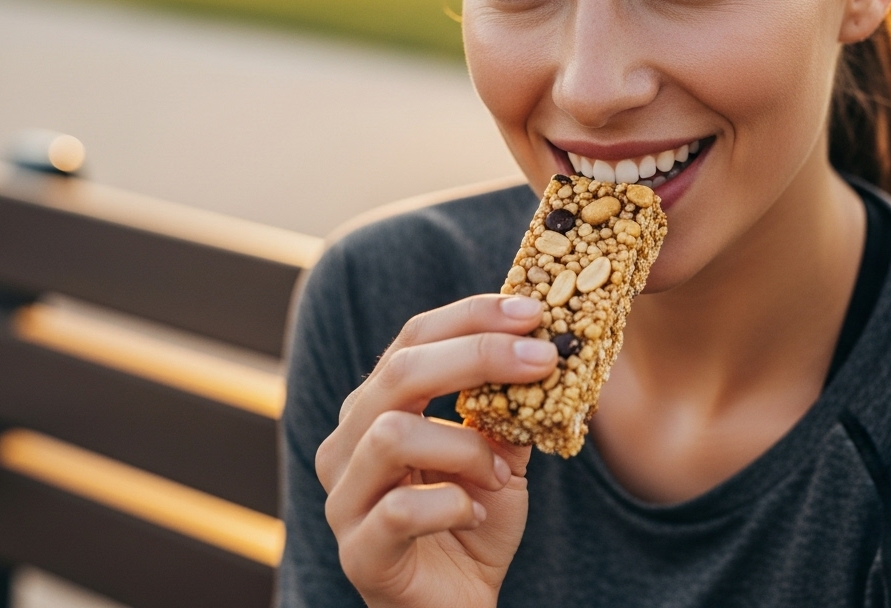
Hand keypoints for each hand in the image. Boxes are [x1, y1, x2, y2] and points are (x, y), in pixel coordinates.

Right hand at [317, 294, 556, 607]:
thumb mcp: (498, 455)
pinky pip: (402, 510)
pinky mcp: (360, 552)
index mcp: (376, 408)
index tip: (531, 312)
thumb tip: (545, 351)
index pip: (413, 340)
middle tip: (543, 360)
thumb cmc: (472, 523)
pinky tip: (477, 517)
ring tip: (500, 472)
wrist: (457, 605)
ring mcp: (346, 498)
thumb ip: (507, 410)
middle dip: (479, 356)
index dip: (471, 317)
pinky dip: (455, 506)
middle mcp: (348, 444)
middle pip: (400, 372)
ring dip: (465, 447)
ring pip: (393, 434)